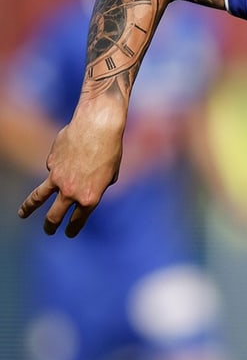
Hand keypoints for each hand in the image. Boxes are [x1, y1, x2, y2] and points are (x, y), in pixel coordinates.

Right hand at [17, 113, 122, 237]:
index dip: (73, 228)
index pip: (78, 220)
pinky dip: (59, 164)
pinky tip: (70, 153)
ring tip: (22, 215)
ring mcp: (57, 179)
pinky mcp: (50, 163)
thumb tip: (84, 188)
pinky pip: (53, 167)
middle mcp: (71, 192)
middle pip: (55, 216)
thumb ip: (98, 185)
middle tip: (49, 231)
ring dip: (29, 209)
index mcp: (90, 198)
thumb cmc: (111, 149)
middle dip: (51, 226)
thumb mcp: (111, 173)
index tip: (69, 233)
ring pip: (37, 199)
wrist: (98, 126)